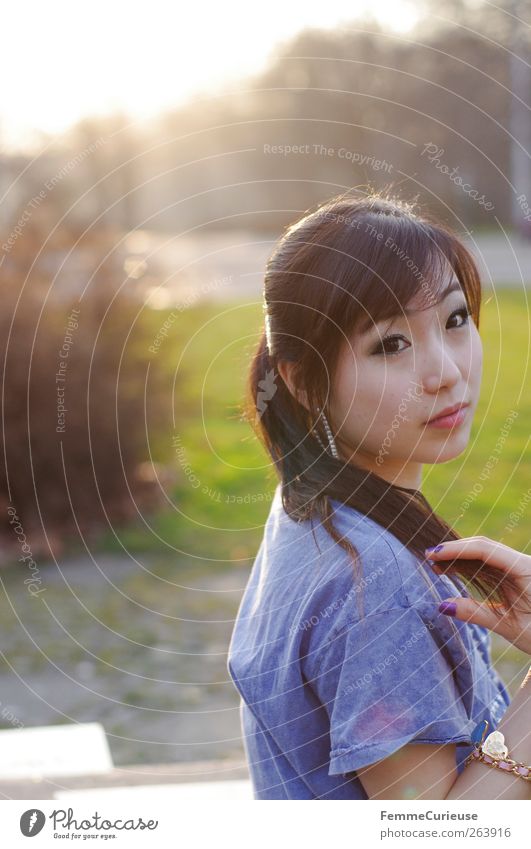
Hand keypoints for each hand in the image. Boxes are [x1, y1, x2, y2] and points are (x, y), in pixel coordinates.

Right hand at [426, 536, 530, 654]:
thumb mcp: (511, 628)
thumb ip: (476, 614)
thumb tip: (442, 605)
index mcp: (526, 569)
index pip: (485, 550)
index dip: (456, 549)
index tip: (432, 554)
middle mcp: (523, 562)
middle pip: (483, 546)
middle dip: (455, 550)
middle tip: (428, 558)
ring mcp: (520, 567)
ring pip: (485, 552)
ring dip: (461, 556)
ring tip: (436, 565)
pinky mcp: (517, 575)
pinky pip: (490, 563)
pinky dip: (470, 565)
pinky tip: (454, 570)